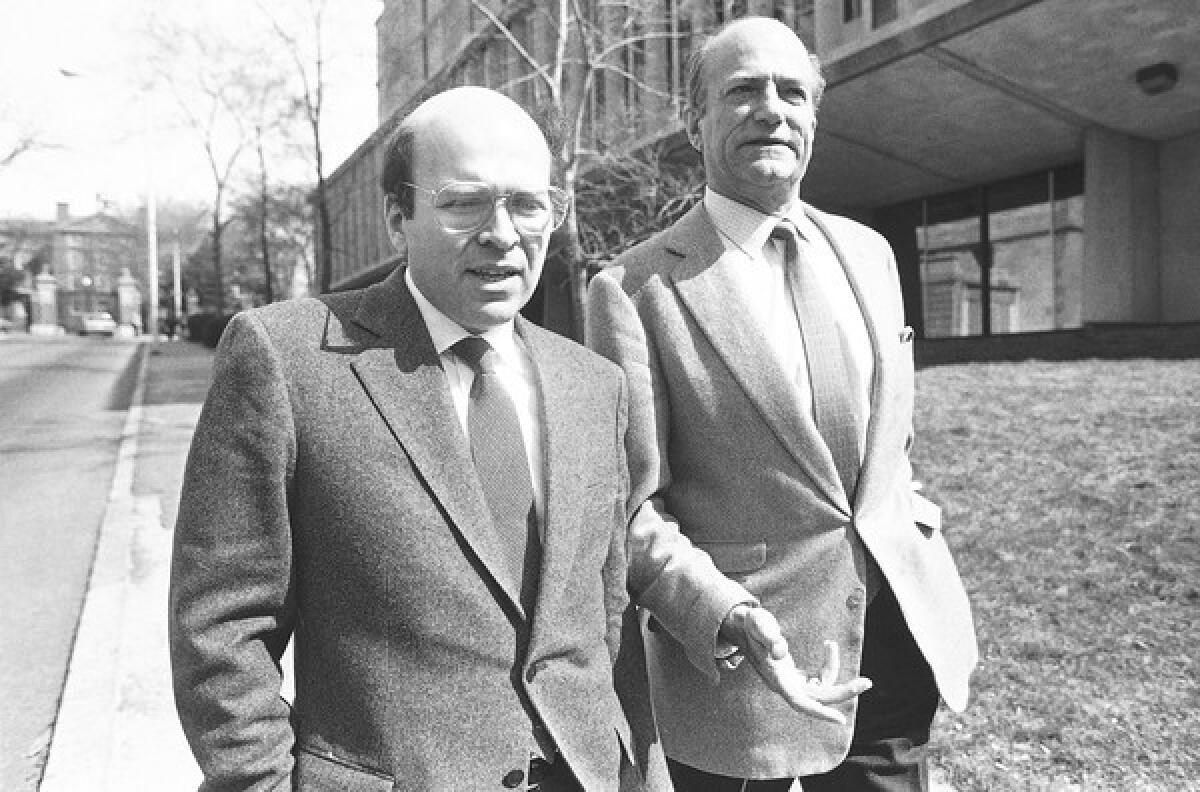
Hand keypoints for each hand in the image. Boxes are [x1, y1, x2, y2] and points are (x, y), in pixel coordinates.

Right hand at [719, 604, 871, 723]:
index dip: (820, 712)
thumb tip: (782, 651)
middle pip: (818, 698)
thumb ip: (769, 636)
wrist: (744, 626)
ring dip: (833, 670)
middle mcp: (786, 685)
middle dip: (843, 691)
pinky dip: (828, 664)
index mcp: (776, 679)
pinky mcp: (797, 677)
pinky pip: (820, 678)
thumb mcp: (759, 624)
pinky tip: (828, 646)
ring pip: (821, 688)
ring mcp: (792, 682)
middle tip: (867, 682)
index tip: (840, 720)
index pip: (800, 702)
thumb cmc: (752, 624)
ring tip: (830, 645)